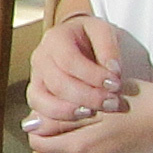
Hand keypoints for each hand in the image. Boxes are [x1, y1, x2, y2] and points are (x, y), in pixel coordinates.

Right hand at [21, 8, 146, 136]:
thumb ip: (109, 49)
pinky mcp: (37, 95)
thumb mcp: (104, 33)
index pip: (69, 60)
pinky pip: (39, 111)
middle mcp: (40, 58)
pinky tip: (79, 119)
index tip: (116, 84)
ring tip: (93, 113)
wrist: (79, 42)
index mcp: (56, 39)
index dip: (93, 75)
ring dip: (69, 111)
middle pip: (57, 83)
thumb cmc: (92, 38)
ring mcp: (35, 78)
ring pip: (41, 100)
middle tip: (112, 103)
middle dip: (87, 96)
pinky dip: (57, 119)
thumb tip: (113, 71)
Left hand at [28, 75, 152, 152]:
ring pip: (75, 149)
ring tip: (95, 114)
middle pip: (57, 145)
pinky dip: (93, 141)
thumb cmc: (132, 102)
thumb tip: (29, 125)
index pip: (39, 142)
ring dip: (77, 134)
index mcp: (79, 146)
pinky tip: (108, 126)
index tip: (52, 107)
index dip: (40, 124)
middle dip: (60, 129)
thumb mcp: (93, 104)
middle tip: (77, 106)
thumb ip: (60, 118)